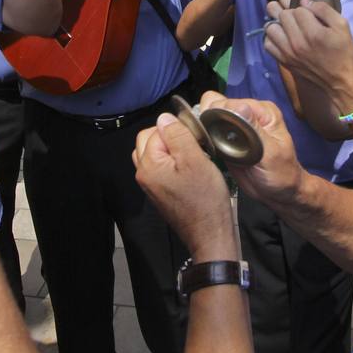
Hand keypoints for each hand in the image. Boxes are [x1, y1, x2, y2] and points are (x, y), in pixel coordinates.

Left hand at [133, 109, 235, 258]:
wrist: (209, 234)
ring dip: (171, 150)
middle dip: (170, 138)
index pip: (154, 131)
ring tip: (192, 155)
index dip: (175, 129)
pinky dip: (172, 163)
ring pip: (155, 155)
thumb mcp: (194, 159)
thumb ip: (177, 135)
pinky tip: (190, 169)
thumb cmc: (205, 197)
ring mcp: (150, 185)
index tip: (195, 137)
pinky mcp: (160, 193)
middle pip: (149, 141)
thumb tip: (164, 117)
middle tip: (194, 145)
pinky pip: (161, 169)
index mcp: (148, 164)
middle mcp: (143, 174)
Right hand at [196, 93, 306, 207]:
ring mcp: (235, 125)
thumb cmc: (281, 173)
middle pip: (216, 105)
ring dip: (207, 130)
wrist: (279, 193)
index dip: (220, 115)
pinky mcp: (226, 138)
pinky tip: (212, 149)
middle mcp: (247, 113)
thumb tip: (240, 106)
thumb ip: (255, 130)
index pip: (231, 102)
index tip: (218, 133)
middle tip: (217, 143)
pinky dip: (206, 138)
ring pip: (210, 117)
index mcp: (261, 111)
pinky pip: (209, 131)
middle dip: (212, 122)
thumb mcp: (271, 153)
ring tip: (214, 147)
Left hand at [263, 0, 352, 91]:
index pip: (298, 8)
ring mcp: (288, 53)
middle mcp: (297, 43)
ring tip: (288, 24)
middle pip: (283, 15)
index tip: (309, 11)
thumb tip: (304, 1)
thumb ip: (324, 9)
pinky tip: (283, 36)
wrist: (339, 79)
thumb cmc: (343, 51)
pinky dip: (273, 37)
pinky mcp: (283, 61)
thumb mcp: (342, 26)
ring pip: (271, 27)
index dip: (304, 6)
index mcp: (314, 33)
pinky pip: (267, 43)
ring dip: (278, 22)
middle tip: (298, 15)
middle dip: (290, 11)